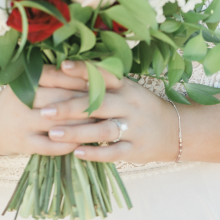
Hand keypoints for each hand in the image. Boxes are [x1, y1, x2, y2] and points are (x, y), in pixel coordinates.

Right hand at [0, 64, 93, 156]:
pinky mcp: (25, 145)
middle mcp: (21, 101)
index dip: (77, 78)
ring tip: (102, 121)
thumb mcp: (29, 82)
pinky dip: (70, 144)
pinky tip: (86, 142)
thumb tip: (89, 70)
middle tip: (107, 101)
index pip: (54, 76)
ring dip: (82, 124)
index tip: (98, 79)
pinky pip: (52, 147)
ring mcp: (22, 124)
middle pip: (60, 100)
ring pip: (59, 124)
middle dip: (85, 101)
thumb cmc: (20, 99)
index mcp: (24, 81)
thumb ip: (53, 75)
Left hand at [41, 61, 179, 163]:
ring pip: (102, 129)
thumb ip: (100, 82)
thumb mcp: (125, 88)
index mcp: (124, 86)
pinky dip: (95, 153)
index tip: (61, 66)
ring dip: (76, 132)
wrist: (174, 129)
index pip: (102, 74)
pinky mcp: (136, 149)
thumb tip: (64, 71)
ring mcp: (134, 127)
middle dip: (69, 107)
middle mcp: (129, 104)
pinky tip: (77, 153)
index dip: (82, 70)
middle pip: (97, 104)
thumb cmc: (138, 105)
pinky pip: (114, 151)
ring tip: (53, 134)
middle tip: (44, 110)